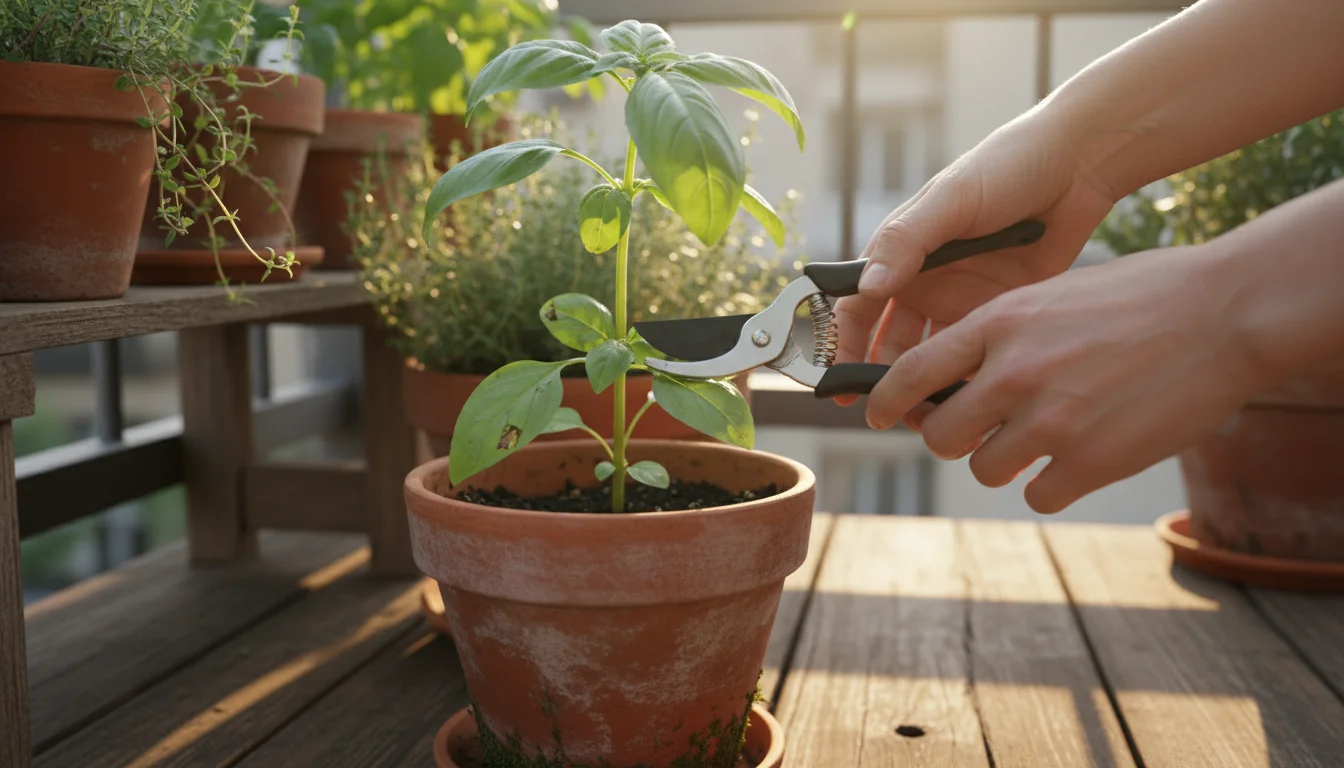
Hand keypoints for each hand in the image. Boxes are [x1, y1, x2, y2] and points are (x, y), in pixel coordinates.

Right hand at [832, 112, 1116, 405]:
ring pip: (930, 358)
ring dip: (924, 387)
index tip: (842, 386)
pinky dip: (966, 381)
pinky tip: (970, 403)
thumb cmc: (1006, 167)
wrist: (1078, 164)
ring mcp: (961, 301)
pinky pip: (973, 356)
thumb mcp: (951, 198)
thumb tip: (867, 287)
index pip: (858, 309)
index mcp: (901, 254)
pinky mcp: (998, 314)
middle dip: (883, 381)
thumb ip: (907, 241)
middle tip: (887, 414)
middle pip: (890, 344)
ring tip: (928, 417)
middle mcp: (924, 283)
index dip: (845, 348)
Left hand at [865, 245, 1274, 513]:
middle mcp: (1013, 373)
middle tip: (982, 432)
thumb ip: (1002, 335)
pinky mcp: (1089, 461)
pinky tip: (1080, 458)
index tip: (877, 415)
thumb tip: (960, 377)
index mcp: (999, 325)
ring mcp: (1050, 421)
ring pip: (985, 469)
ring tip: (1045, 438)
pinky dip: (1052, 485)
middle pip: (942, 435)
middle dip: (955, 437)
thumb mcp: (1053, 295)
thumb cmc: (1143, 296)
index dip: (886, 402)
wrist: (1224, 313)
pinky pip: (1038, 495)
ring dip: (1006, 462)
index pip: (912, 374)